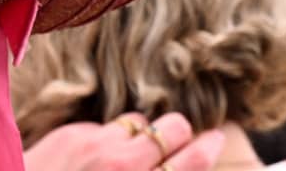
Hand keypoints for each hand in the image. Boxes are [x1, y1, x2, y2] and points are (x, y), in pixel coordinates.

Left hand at [23, 112, 226, 170]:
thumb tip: (168, 164)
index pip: (190, 164)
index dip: (207, 149)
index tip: (214, 138)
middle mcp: (122, 164)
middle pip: (172, 128)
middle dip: (177, 132)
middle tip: (175, 140)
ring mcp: (96, 145)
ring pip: (136, 121)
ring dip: (139, 134)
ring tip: (129, 152)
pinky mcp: (71, 132)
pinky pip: (102, 126)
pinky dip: (105, 137)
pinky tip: (91, 157)